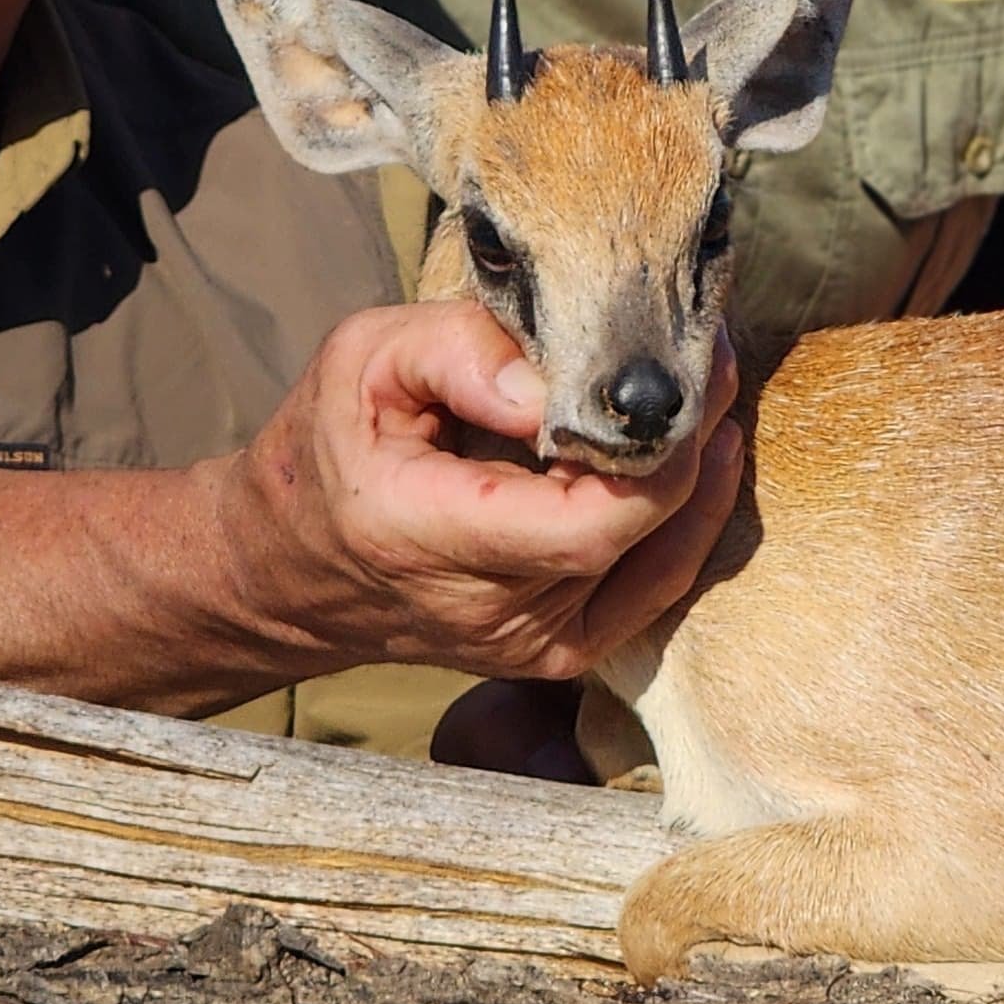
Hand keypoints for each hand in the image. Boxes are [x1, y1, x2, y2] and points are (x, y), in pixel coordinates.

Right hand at [218, 303, 746, 681]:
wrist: (292, 569)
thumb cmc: (329, 447)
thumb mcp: (363, 360)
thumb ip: (459, 351)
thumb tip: (556, 384)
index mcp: (428, 538)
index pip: (585, 525)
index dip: (660, 453)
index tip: (686, 366)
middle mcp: (488, 614)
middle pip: (638, 538)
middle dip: (692, 441)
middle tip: (711, 352)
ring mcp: (530, 647)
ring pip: (659, 561)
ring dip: (699, 473)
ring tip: (708, 385)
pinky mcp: (560, 653)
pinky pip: (654, 590)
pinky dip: (689, 519)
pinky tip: (701, 451)